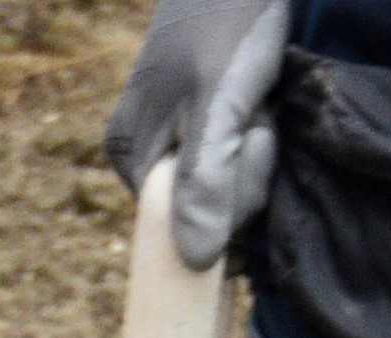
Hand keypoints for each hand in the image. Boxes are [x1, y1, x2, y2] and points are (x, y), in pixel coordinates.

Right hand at [102, 0, 289, 268]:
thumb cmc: (228, 23)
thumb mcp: (220, 102)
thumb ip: (205, 178)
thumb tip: (197, 261)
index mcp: (131, 154)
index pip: (188, 225)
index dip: (232, 192)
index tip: (249, 135)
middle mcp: (145, 153)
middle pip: (206, 207)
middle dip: (246, 168)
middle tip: (257, 110)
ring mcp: (172, 137)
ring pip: (225, 182)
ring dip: (256, 148)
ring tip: (258, 98)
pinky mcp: (199, 123)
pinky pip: (231, 157)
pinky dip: (254, 136)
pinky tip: (259, 104)